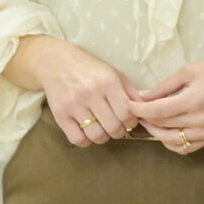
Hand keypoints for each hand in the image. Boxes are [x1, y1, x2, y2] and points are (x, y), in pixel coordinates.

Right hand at [7, 36, 138, 146]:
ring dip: (104, 137)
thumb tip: (147, 110)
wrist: (57, 63)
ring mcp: (73, 105)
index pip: (127, 113)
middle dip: (119, 131)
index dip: (132, 122)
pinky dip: (86, 141)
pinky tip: (88, 132)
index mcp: (108, 83)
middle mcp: (91, 94)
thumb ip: (131, 93)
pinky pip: (77, 139)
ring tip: (103, 129)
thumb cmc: (91, 70)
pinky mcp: (59, 115)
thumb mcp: (115, 74)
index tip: (129, 121)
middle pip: (113, 127)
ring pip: (96, 135)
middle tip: (117, 127)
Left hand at [133, 55, 203, 154]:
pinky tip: (166, 132)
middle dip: (144, 118)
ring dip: (155, 132)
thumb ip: (165, 86)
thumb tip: (143, 96)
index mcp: (194, 100)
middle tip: (137, 111)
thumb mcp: (191, 70)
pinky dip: (171, 143)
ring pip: (170, 140)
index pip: (157, 111)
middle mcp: (200, 120)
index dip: (138, 109)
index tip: (128, 104)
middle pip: (161, 125)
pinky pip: (184, 148)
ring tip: (150, 122)